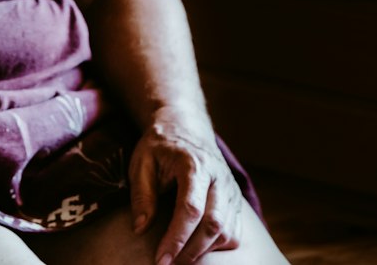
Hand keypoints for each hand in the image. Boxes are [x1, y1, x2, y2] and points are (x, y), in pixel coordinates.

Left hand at [129, 109, 242, 262]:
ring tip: (180, 259)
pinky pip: (235, 232)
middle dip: (191, 251)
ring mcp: (230, 189)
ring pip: (226, 232)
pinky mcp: (236, 199)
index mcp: (194, 164)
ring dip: (204, 252)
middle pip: (213, 224)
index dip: (176, 238)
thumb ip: (141, 194)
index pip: (190, 209)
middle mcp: (218, 177)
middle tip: (169, 264)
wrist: (185, 126)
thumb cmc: (160, 146)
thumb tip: (140, 228)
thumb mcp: (142, 161)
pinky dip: (218, 247)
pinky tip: (198, 249)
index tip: (160, 258)